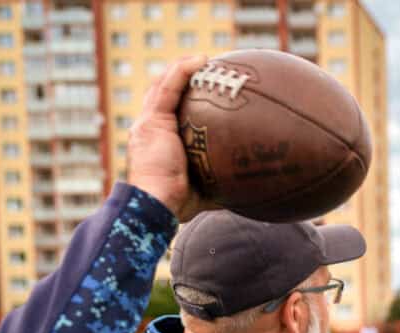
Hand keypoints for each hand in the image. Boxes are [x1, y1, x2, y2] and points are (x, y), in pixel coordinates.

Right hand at [127, 55, 218, 221]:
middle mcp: (149, 128)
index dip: (183, 99)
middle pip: (163, 94)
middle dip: (182, 79)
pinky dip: (183, 70)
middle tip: (208, 70)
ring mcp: (149, 122)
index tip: (206, 93)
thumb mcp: (204, 193)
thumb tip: (250, 193)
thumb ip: (222, 187)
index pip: (168, 113)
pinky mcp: (153, 120)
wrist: (155, 205)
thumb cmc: (178, 205)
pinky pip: (169, 87)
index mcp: (157, 142)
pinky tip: (202, 60)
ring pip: (164, 84)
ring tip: (206, 59)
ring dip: (183, 68)